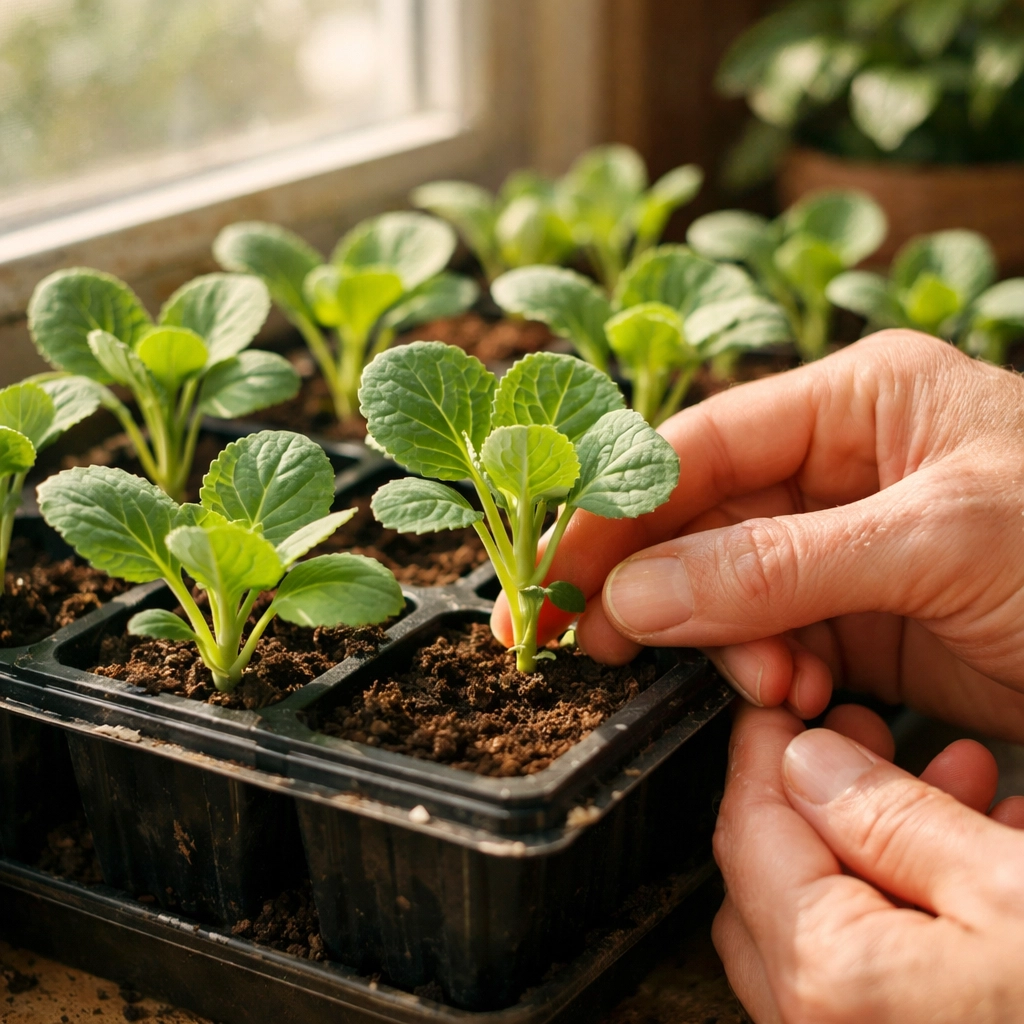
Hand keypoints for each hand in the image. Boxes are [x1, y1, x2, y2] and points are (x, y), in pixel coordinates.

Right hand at [492, 331, 1023, 738]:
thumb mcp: (937, 540)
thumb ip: (778, 565)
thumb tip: (633, 596)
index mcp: (851, 401)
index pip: (696, 446)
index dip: (614, 509)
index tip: (553, 572)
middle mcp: (832, 466)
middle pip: (696, 524)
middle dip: (659, 591)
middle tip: (602, 648)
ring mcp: (839, 546)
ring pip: (725, 594)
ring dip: (725, 649)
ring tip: (773, 691)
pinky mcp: (854, 618)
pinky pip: (770, 644)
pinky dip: (768, 680)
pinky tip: (802, 700)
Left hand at [714, 702, 1023, 1022]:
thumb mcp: (1016, 890)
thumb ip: (892, 819)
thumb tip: (808, 761)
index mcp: (833, 980)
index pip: (748, 829)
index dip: (765, 753)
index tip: (785, 712)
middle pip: (771, 878)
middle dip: (818, 799)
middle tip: (865, 744)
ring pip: (822, 923)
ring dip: (872, 847)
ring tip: (952, 789)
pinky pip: (868, 977)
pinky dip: (901, 911)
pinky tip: (978, 866)